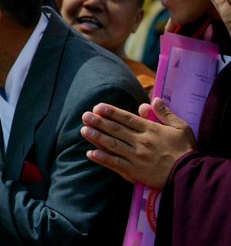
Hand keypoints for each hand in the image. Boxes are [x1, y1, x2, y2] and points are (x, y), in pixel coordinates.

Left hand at [80, 98, 196, 188]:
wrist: (190, 176)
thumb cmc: (187, 150)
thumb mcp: (181, 127)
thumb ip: (165, 114)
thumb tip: (153, 100)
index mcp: (151, 130)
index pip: (127, 119)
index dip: (112, 112)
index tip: (98, 107)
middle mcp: (141, 142)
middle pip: (116, 130)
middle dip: (99, 122)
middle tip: (85, 116)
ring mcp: (136, 157)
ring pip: (113, 145)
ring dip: (97, 137)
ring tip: (84, 130)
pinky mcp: (135, 172)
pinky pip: (116, 164)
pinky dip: (103, 158)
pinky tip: (91, 153)